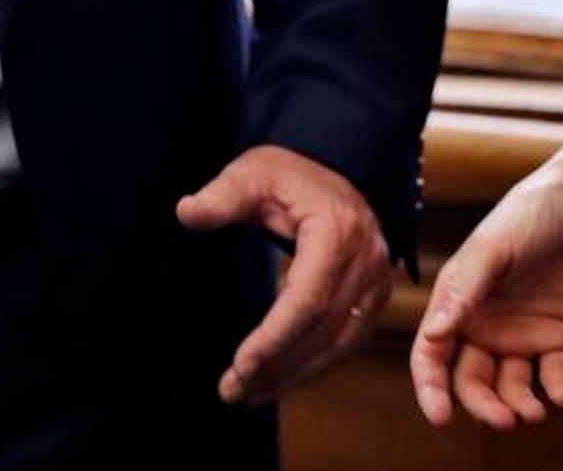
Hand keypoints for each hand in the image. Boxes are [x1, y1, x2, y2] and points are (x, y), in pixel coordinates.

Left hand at [176, 144, 393, 405]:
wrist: (337, 168)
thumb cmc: (290, 173)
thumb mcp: (252, 173)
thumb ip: (221, 196)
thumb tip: (186, 212)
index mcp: (337, 232)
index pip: (308, 298)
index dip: (275, 337)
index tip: (240, 364)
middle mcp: (367, 261)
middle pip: (323, 329)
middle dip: (278, 365)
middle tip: (232, 391)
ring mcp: (377, 281)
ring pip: (339, 344)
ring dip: (294, 375)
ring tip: (249, 395)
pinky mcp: (375, 296)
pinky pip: (347, 341)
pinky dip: (314, 366)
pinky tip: (281, 379)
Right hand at [409, 162, 562, 429]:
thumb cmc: (533, 212)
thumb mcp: (493, 246)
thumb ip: (464, 290)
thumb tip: (432, 335)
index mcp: (459, 301)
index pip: (433, 354)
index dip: (431, 388)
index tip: (440, 418)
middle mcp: (486, 324)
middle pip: (472, 380)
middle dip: (484, 405)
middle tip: (504, 420)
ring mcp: (523, 333)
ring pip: (512, 386)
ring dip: (519, 405)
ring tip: (534, 413)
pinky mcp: (560, 337)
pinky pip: (553, 376)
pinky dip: (556, 392)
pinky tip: (560, 395)